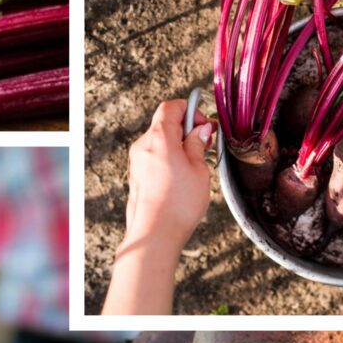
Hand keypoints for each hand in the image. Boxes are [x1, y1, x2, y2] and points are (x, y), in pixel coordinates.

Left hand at [124, 99, 214, 247]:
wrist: (155, 235)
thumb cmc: (178, 204)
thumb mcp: (198, 169)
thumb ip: (197, 145)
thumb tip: (200, 132)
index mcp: (159, 138)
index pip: (170, 108)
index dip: (190, 110)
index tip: (205, 123)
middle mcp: (143, 146)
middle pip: (164, 124)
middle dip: (187, 129)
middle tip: (205, 143)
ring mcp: (137, 162)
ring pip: (160, 142)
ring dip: (179, 146)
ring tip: (197, 163)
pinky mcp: (137, 177)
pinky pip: (154, 158)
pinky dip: (169, 159)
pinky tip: (183, 177)